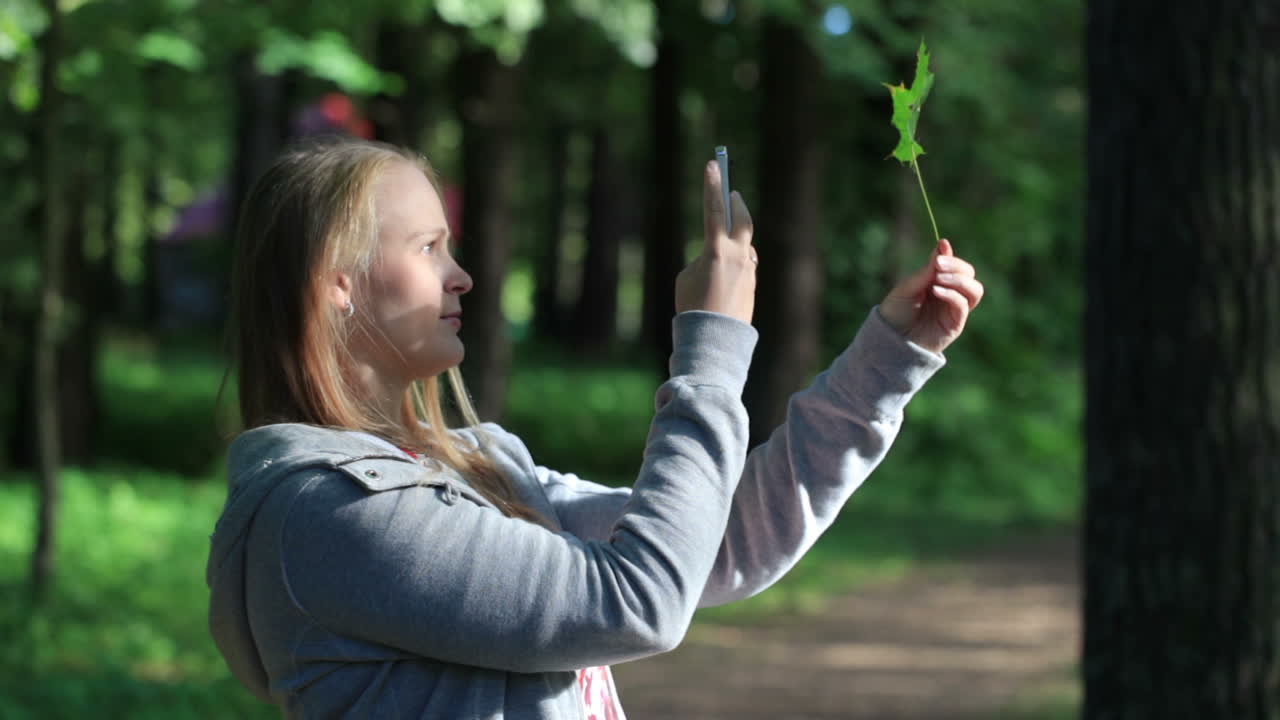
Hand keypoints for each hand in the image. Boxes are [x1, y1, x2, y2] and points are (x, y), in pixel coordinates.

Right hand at [674, 159, 756, 323]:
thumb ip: (704, 258)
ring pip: (745, 245)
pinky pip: (745, 266)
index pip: (714, 210)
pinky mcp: (752, 285)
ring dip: (735, 239)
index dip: (712, 185)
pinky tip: (726, 270)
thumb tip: (720, 257)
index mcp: (718, 250)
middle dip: (736, 204)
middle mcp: (739, 257)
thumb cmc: (691, 307)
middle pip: (742, 220)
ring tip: (723, 236)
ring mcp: (749, 271)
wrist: (712, 340)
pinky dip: (735, 262)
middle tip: (732, 193)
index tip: (712, 164)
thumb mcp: (688, 276)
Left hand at [879, 238, 983, 353]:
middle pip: (970, 274)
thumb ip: (927, 270)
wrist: (890, 339)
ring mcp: (954, 309)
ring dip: (960, 280)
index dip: (951, 255)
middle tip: (939, 265)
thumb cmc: (896, 312)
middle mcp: (950, 294)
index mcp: (939, 282)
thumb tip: (943, 245)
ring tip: (939, 279)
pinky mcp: (955, 324)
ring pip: (975, 289)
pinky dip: (953, 294)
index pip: (955, 265)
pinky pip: (963, 305)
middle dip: (957, 266)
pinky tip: (937, 290)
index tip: (942, 245)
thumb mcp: (908, 287)